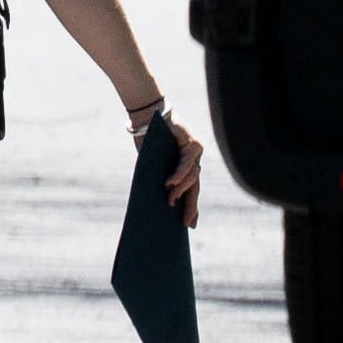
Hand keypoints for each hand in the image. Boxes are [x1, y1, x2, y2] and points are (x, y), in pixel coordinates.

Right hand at [137, 101, 204, 225]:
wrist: (147, 117)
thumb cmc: (148, 141)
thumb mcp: (152, 166)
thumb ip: (159, 179)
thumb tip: (159, 203)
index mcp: (184, 168)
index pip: (190, 191)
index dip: (191, 208)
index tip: (190, 226)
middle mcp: (193, 162)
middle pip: (195, 187)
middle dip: (190, 206)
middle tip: (185, 223)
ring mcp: (195, 153)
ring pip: (193, 177)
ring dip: (180, 190)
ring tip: (170, 201)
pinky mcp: (192, 144)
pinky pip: (187, 163)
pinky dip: (178, 174)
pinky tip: (170, 183)